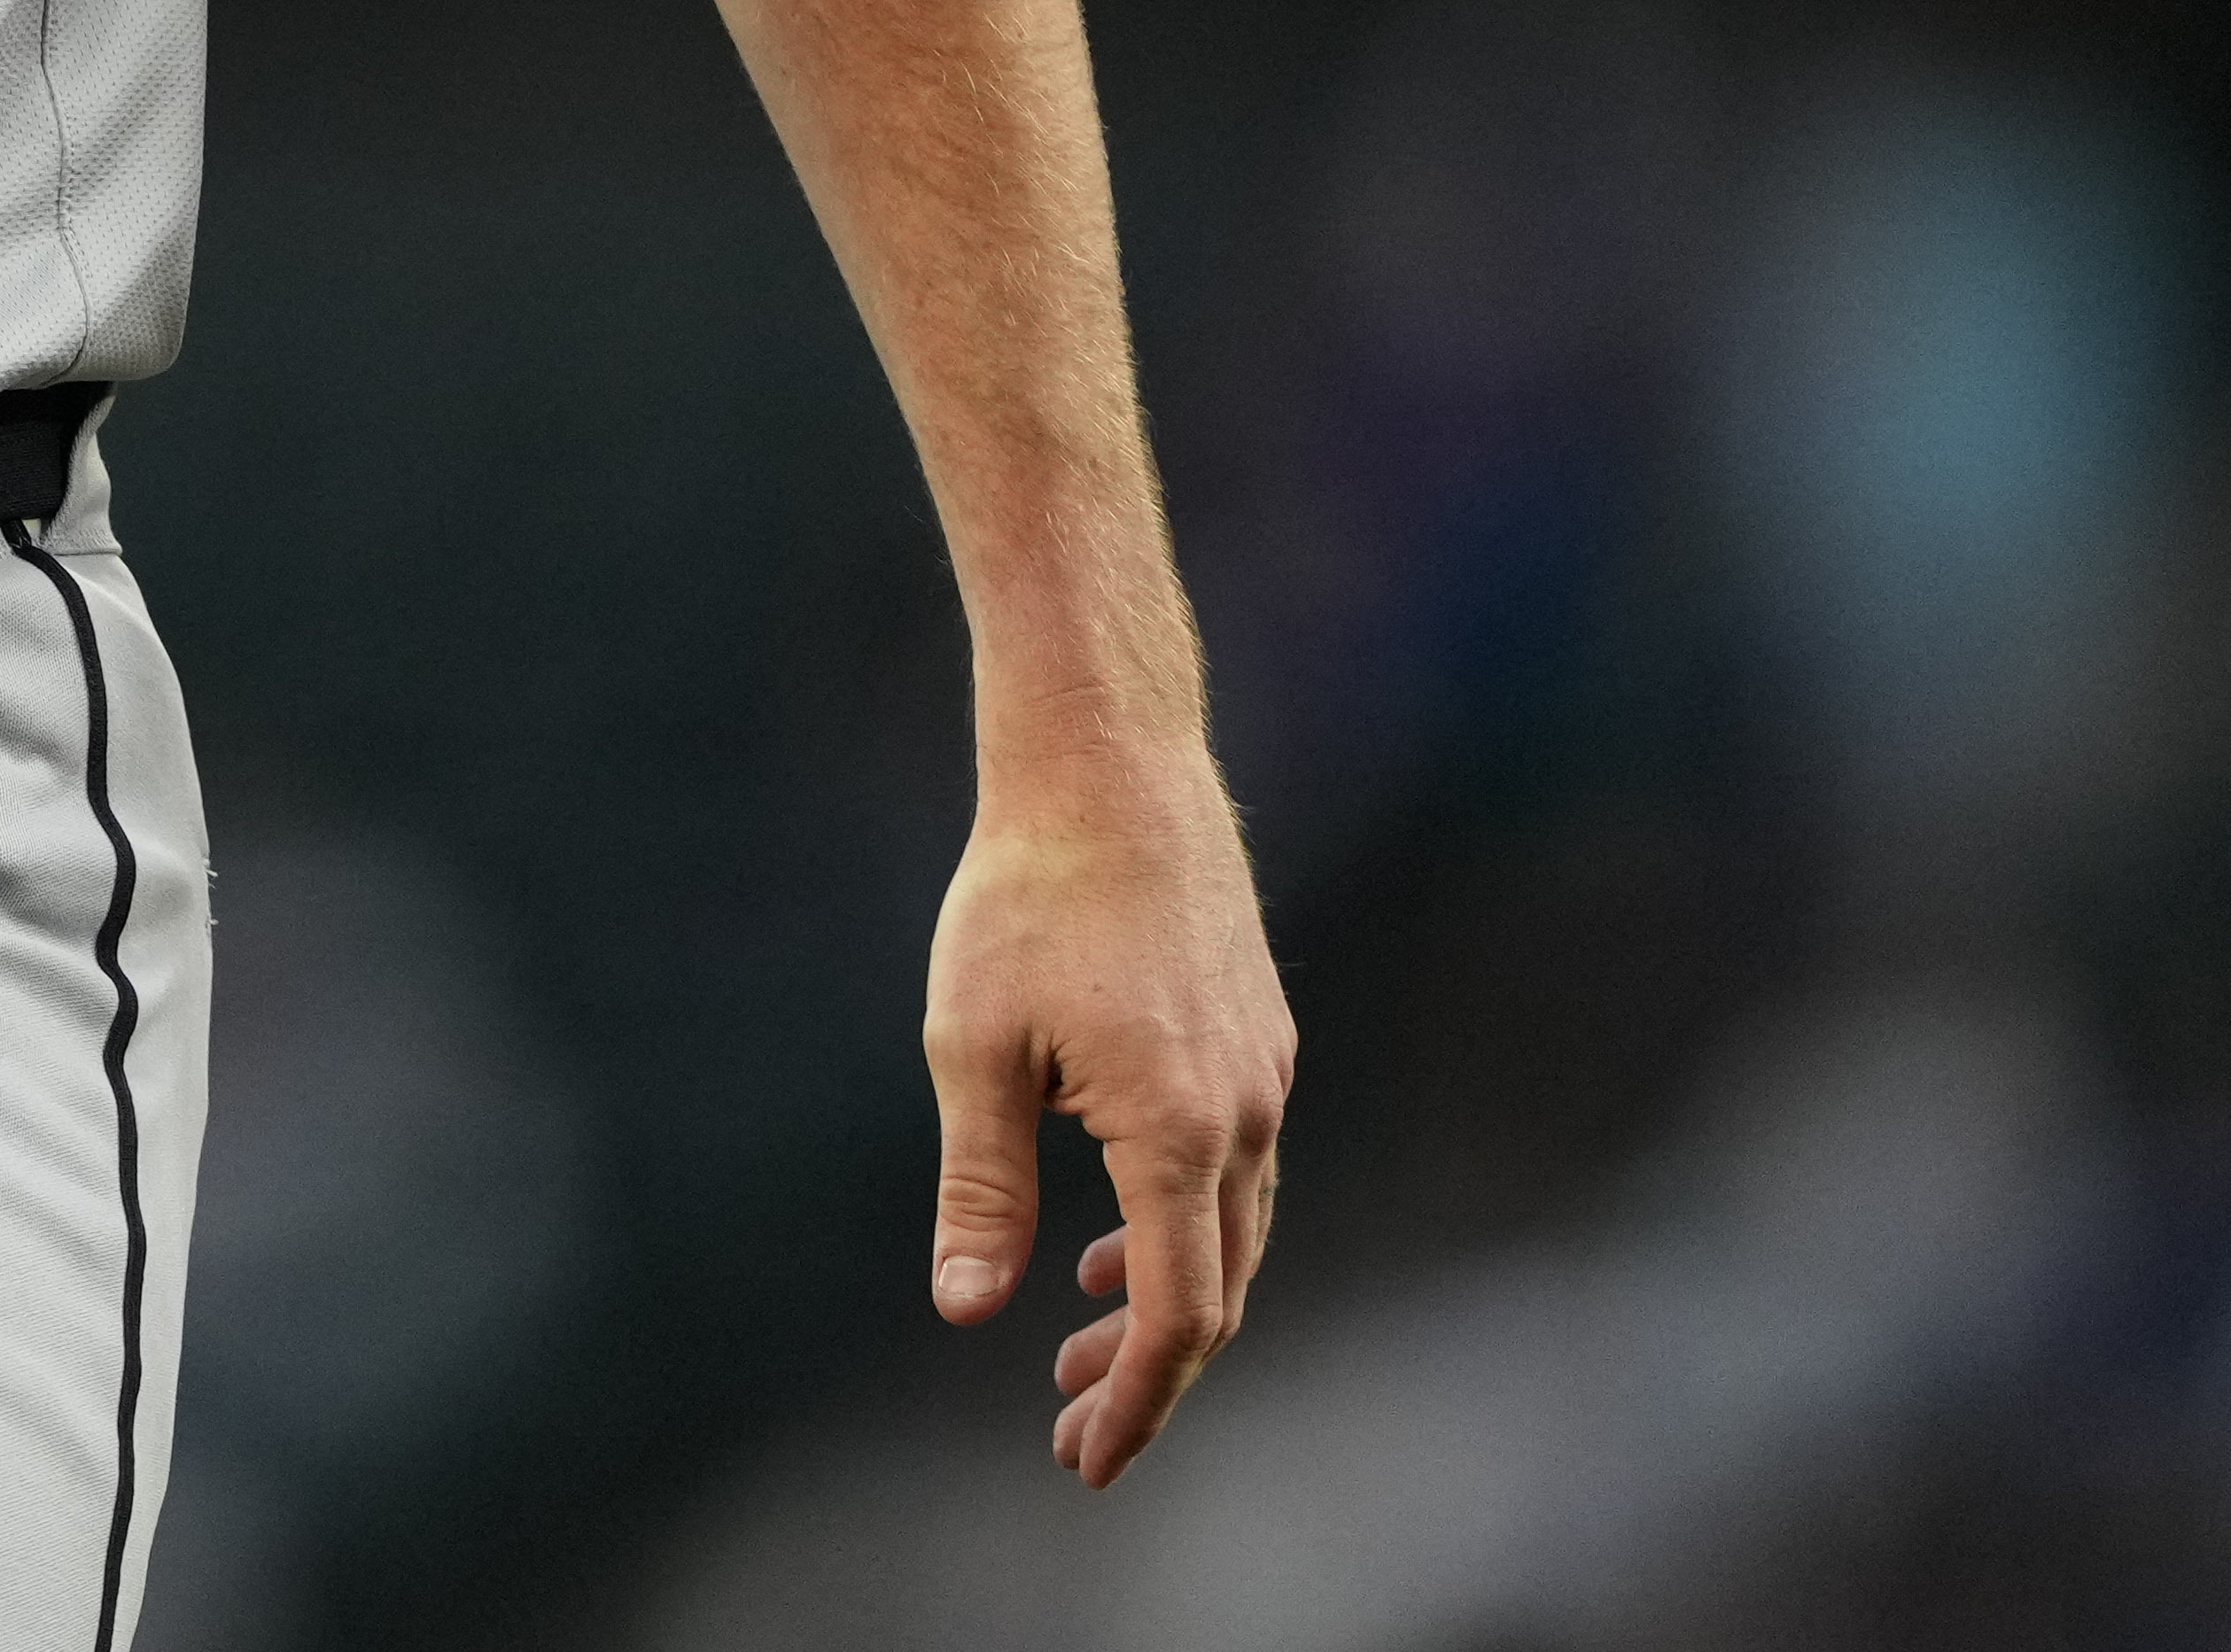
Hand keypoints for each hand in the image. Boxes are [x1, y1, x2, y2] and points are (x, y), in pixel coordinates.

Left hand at [920, 764, 1292, 1487]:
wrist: (1109, 769)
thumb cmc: (1025, 898)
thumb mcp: (974, 1047)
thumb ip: (981, 1187)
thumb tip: (967, 1308)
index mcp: (1178, 1131)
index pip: (1175, 1315)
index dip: (1135, 1401)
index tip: (1086, 1460)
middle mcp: (1245, 1115)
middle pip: (1214, 1292)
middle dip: (1144, 1372)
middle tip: (1068, 1425)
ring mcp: (1263, 1076)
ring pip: (1231, 1234)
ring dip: (1161, 1299)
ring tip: (1073, 1338)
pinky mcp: (1257, 1040)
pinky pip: (1234, 1171)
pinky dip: (1179, 1227)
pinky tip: (1108, 1236)